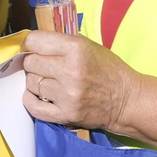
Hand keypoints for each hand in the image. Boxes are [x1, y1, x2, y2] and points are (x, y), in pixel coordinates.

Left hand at [21, 31, 140, 130]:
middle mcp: (69, 70)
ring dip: (35, 81)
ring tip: (48, 81)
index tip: (30, 47)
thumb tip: (33, 43)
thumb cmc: (109, 69)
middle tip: (43, 66)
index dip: (29, 44)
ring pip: (31, 83)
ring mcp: (66, 94)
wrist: (127, 100)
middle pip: (30, 63)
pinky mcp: (66, 114)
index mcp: (76, 48)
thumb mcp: (89, 46)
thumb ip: (61, 43)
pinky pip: (34, 107)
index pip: (34, 41)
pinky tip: (38, 96)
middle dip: (33, 63)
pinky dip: (31, 100)